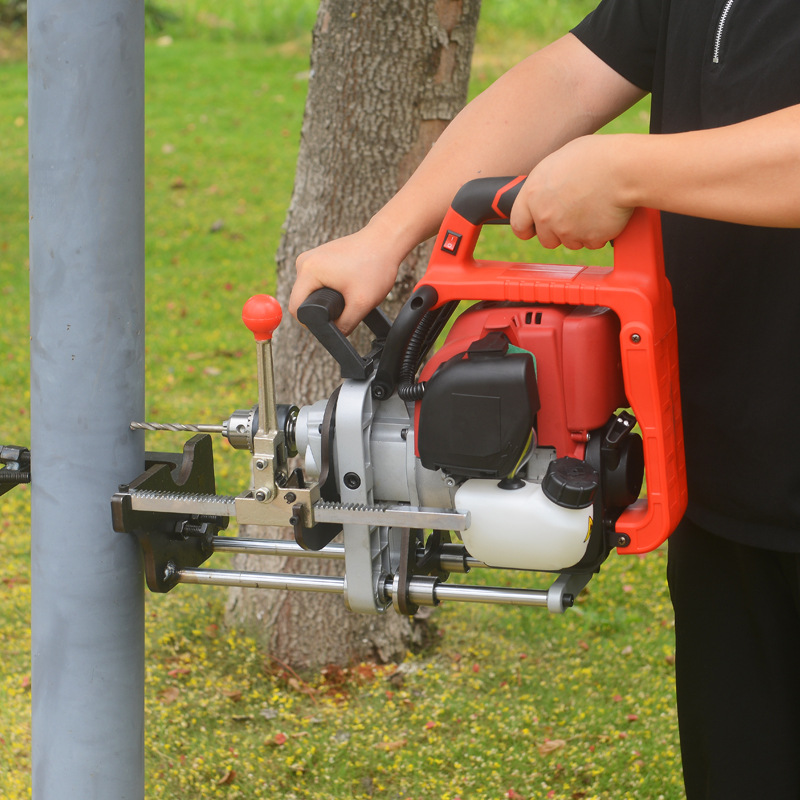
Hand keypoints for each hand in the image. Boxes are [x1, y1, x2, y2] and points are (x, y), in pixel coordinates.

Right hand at [289, 221, 403, 334]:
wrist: (385, 240)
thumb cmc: (375, 265)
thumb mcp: (361, 303)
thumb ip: (344, 325)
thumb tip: (334, 336)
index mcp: (307, 270)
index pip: (295, 308)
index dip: (311, 323)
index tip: (332, 321)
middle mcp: (303, 261)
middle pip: (302, 299)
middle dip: (321, 309)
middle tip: (346, 306)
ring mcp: (311, 257)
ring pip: (310, 291)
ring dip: (326, 298)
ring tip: (349, 292)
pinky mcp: (319, 257)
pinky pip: (317, 281)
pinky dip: (329, 288)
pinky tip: (347, 284)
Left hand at [510, 134, 635, 249]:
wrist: (623, 168)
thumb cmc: (595, 157)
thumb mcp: (559, 161)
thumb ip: (546, 183)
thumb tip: (546, 191)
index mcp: (533, 194)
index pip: (519, 224)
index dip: (528, 228)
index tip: (534, 229)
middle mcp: (546, 216)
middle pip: (547, 239)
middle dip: (559, 232)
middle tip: (575, 215)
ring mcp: (567, 231)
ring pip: (571, 242)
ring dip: (580, 232)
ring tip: (594, 209)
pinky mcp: (588, 239)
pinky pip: (592, 242)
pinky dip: (599, 233)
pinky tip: (606, 214)